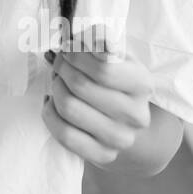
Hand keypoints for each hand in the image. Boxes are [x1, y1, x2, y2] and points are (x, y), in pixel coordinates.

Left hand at [41, 28, 154, 168]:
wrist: (125, 122)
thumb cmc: (114, 80)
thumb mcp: (113, 55)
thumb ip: (97, 40)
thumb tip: (78, 38)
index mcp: (143, 84)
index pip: (103, 68)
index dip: (76, 54)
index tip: (68, 49)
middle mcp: (136, 115)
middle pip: (80, 86)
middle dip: (61, 68)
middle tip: (59, 63)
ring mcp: (121, 138)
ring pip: (68, 108)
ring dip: (55, 88)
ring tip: (58, 82)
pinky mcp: (104, 155)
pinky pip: (64, 134)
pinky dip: (50, 114)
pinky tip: (52, 103)